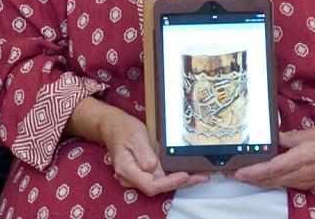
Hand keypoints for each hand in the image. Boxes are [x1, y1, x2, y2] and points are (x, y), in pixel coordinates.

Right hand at [69, 101, 205, 195]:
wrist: (112, 126)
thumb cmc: (124, 129)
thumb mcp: (136, 137)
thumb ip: (145, 155)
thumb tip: (155, 170)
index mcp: (127, 170)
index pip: (151, 185)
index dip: (170, 182)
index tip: (185, 174)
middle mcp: (130, 178)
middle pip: (158, 187)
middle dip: (181, 183)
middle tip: (201, 177)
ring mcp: (135, 178)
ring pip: (160, 185)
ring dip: (180, 181)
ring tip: (200, 176)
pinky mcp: (142, 174)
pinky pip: (159, 179)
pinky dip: (174, 177)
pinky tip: (188, 174)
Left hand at [232, 126, 314, 189]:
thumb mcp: (314, 133)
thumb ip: (292, 137)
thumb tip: (275, 137)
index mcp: (302, 159)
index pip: (271, 168)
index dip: (252, 172)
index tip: (238, 172)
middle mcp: (302, 174)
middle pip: (270, 180)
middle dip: (250, 179)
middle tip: (233, 174)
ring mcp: (306, 181)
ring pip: (277, 184)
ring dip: (260, 181)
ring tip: (245, 175)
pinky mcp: (310, 184)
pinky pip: (287, 184)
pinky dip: (273, 181)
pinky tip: (266, 176)